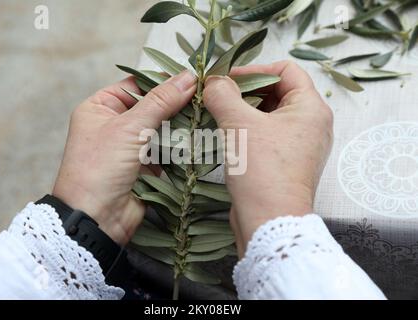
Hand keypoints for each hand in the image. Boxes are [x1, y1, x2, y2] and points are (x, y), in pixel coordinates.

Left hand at [53, 70, 196, 244]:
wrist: (95, 218)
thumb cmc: (99, 168)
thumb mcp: (129, 128)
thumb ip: (160, 102)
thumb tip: (187, 78)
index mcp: (100, 108)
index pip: (135, 85)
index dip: (162, 81)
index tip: (191, 78)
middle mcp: (114, 125)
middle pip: (151, 106)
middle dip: (175, 105)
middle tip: (203, 98)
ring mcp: (130, 147)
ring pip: (161, 129)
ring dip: (179, 126)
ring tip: (204, 117)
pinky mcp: (144, 166)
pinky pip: (166, 151)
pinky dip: (179, 148)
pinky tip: (197, 140)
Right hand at [203, 61, 332, 255]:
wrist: (269, 221)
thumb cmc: (262, 169)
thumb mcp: (239, 125)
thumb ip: (223, 95)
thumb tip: (213, 82)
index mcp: (311, 108)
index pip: (286, 70)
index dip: (255, 70)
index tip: (227, 79)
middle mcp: (311, 125)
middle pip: (277, 91)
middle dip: (245, 91)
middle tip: (217, 95)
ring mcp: (300, 145)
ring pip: (270, 115)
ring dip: (243, 110)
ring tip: (217, 113)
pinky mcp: (286, 162)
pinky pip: (267, 135)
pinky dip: (247, 130)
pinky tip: (226, 134)